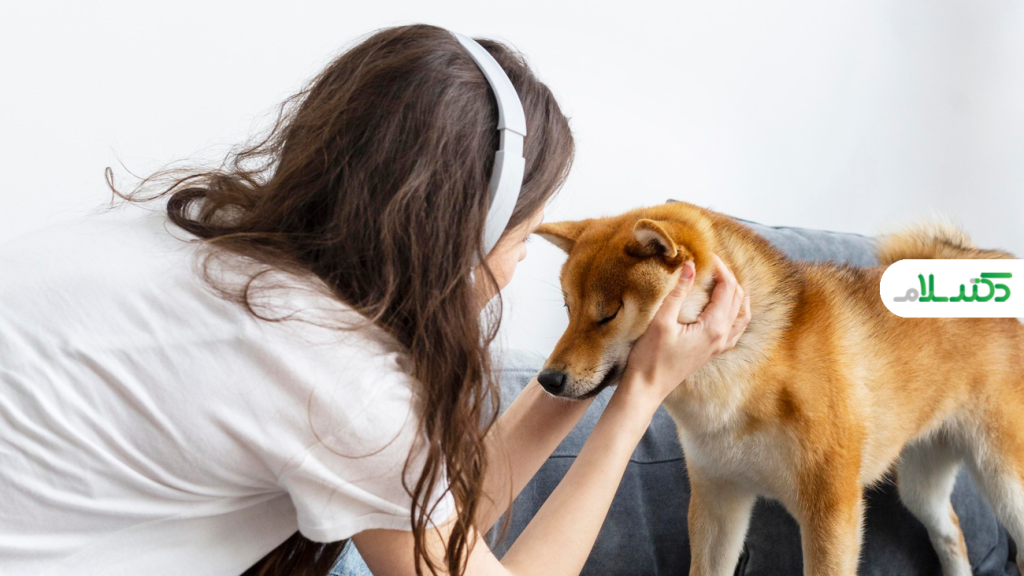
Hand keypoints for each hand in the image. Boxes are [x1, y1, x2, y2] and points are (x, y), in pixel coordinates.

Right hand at [618, 254, 750, 409]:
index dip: (720, 267)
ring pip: (742, 313)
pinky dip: (737, 312)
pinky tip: (726, 307)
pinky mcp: (713, 351)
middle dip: (728, 276)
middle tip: (711, 261)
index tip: (706, 254)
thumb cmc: (650, 357)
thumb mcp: (661, 321)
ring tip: (722, 278)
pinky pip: (736, 328)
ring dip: (736, 292)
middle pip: (738, 297)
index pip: (727, 288)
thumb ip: (678, 292)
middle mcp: (723, 336)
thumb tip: (691, 265)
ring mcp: (720, 346)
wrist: (647, 388)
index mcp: (714, 327)